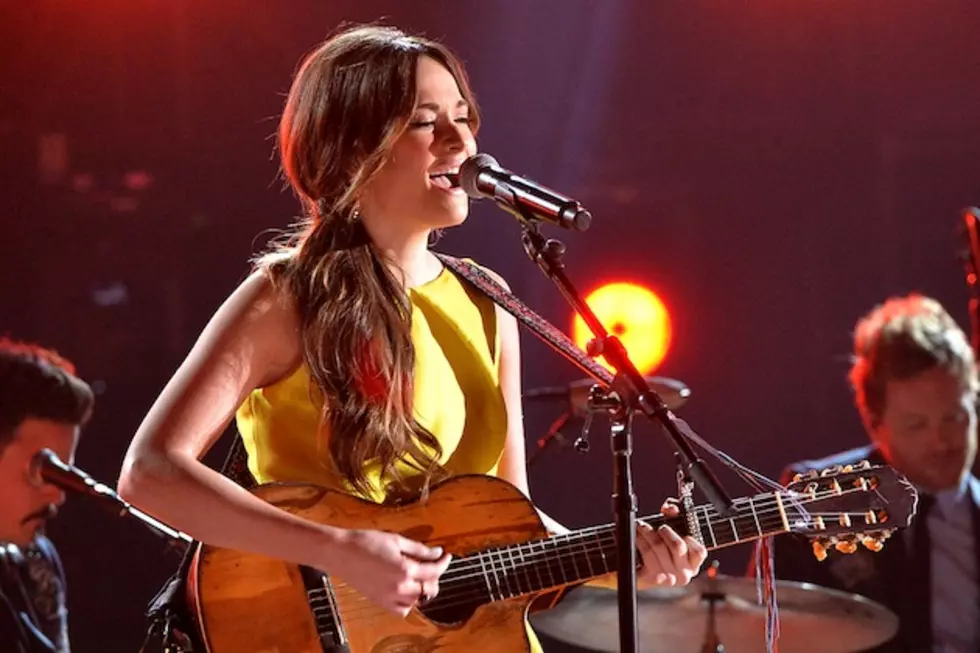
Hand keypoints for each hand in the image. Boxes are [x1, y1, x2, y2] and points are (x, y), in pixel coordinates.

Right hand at [331, 529, 451, 615]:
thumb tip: (437, 552)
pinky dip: (409, 603)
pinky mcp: (380, 602)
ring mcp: (390, 597)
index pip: (434, 570)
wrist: (341, 552)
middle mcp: (400, 587)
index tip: (446, 556)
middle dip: (435, 577)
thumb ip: (419, 549)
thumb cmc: (365, 542)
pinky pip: (402, 610)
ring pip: (418, 601)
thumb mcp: (396, 540)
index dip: (443, 562)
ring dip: (423, 590)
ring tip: (419, 576)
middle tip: (433, 565)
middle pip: (429, 589)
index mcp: (405, 569)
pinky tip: (406, 590)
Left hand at [636, 499, 706, 587]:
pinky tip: (636, 537)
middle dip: (664, 531)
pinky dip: (640, 542)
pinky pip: (647, 554)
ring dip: (646, 533)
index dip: (689, 538)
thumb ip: (673, 518)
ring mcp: (670, 579)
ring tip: (640, 527)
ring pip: (658, 547)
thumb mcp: (670, 534)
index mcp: (693, 564)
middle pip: (677, 546)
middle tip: (657, 526)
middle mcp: (684, 574)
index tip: (678, 530)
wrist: (639, 574)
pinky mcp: (653, 579)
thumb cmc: (660, 552)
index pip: (699, 551)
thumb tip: (671, 507)